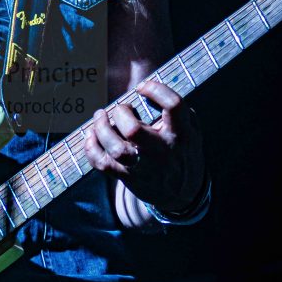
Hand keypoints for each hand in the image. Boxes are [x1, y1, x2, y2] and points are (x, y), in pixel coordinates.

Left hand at [83, 79, 204, 213]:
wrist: (181, 193)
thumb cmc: (182, 151)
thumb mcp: (191, 130)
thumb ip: (177, 111)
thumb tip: (148, 90)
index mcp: (181, 134)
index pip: (173, 106)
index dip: (156, 90)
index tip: (142, 87)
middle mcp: (162, 151)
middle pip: (133, 131)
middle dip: (121, 113)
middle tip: (121, 109)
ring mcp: (143, 166)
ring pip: (116, 149)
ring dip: (102, 129)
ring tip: (100, 116)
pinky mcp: (127, 176)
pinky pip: (102, 164)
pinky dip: (91, 148)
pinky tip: (92, 135)